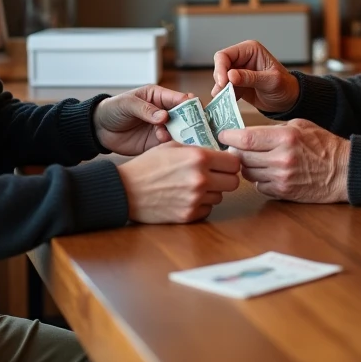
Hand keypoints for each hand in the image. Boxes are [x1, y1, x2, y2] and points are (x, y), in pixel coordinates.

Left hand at [94, 85, 193, 155]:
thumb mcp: (127, 104)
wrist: (98, 130)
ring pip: (180, 132)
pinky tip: (170, 149)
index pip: (180, 99)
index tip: (197, 113)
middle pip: (185, 117)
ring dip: (181, 137)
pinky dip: (173, 148)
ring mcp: (161, 128)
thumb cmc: (112, 109)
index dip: (190, 105)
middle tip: (194, 131)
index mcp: (159, 96)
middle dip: (191, 123)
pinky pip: (170, 146)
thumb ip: (145, 109)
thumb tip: (164, 115)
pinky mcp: (156, 144)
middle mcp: (164, 112)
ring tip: (174, 140)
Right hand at [116, 142, 241, 223]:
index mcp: (198, 157)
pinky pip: (207, 210)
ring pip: (220, 197)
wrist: (125, 190)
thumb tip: (219, 153)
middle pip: (234, 182)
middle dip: (225, 178)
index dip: (230, 162)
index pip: (234, 163)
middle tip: (213, 175)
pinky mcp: (189, 215)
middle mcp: (201, 179)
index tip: (224, 163)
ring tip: (193, 186)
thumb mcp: (171, 146)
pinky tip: (185, 197)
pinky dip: (200, 205)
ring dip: (212, 192)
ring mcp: (195, 199)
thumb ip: (197, 149)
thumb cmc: (147, 165)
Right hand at [211, 40, 299, 112]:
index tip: (223, 82)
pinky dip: (223, 96)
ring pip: (220, 78)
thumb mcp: (270, 81)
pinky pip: (224, 89)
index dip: (221, 68)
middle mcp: (242, 59)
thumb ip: (250, 78)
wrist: (288, 101)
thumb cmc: (285, 86)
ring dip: (220, 89)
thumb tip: (230, 75)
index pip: (226, 55)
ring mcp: (238, 72)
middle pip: (220, 66)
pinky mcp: (237, 85)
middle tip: (222, 92)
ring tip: (223, 99)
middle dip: (220, 80)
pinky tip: (226, 102)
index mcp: (250, 50)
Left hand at [217, 119, 349, 203]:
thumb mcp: (301, 126)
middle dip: (235, 152)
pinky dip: (258, 179)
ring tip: (253, 159)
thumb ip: (274, 129)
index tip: (223, 134)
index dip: (229, 137)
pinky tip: (267, 172)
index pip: (246, 139)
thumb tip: (248, 133)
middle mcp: (281, 159)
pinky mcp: (283, 192)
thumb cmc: (324, 145)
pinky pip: (259, 186)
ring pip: (248, 173)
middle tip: (233, 147)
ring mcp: (281, 178)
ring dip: (246, 166)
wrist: (344, 171)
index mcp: (285, 137)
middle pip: (242, 157)